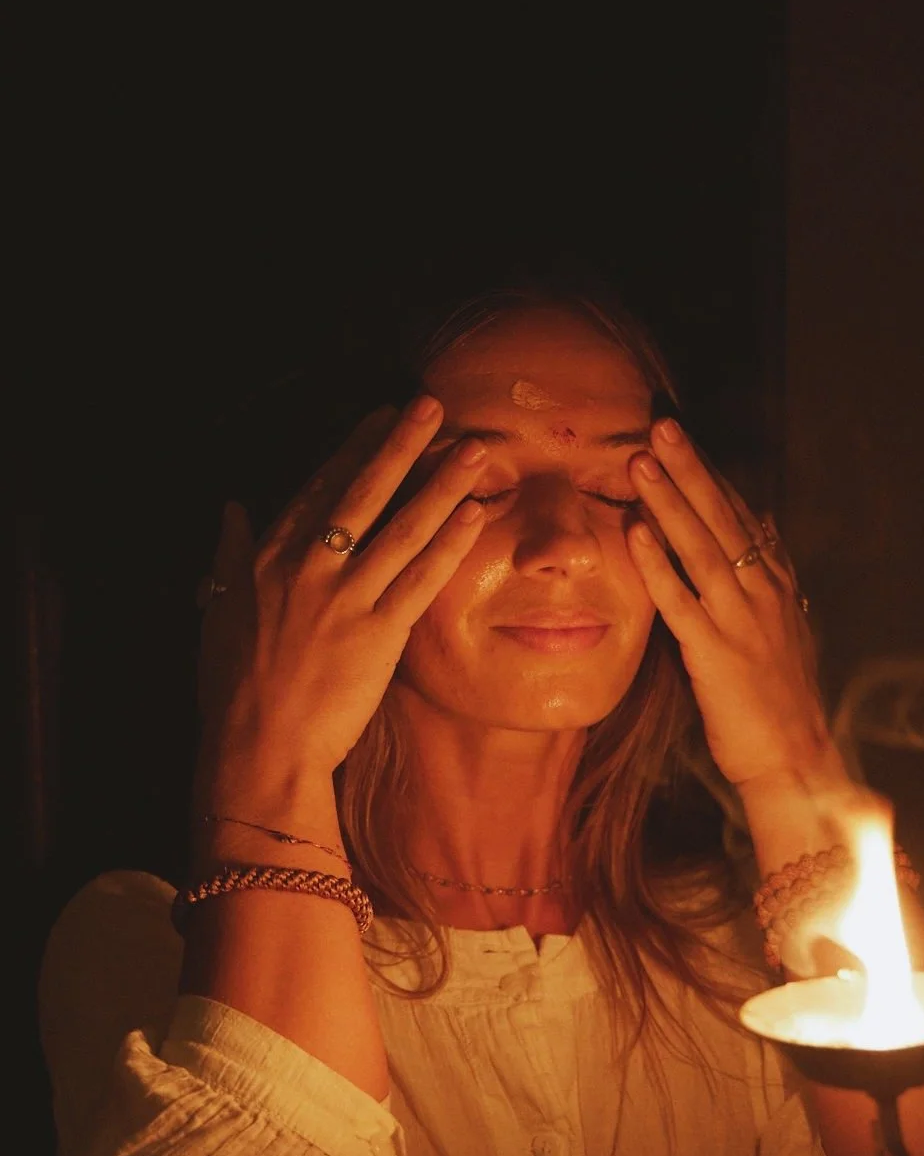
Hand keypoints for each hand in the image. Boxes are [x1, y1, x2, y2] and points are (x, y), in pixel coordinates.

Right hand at [197, 395, 487, 782]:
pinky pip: (422, 580)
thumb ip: (227, 555)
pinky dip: (450, 544)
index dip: (354, 448)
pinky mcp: (380, 635)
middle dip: (402, 444)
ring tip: (473, 450)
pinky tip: (475, 515)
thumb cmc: (232, 690)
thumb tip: (231, 509)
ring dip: (441, 484)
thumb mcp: (217, 611)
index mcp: (269, 559)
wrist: (259, 749)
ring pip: (403, 528)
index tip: (382, 414)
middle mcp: (309, 568)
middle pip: (364, 492)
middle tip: (433, 406)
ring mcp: (347, 599)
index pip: (319, 487)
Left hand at [626, 420, 842, 794]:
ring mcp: (739, 621)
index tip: (683, 439)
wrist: (796, 758)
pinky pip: (679, 601)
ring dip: (669, 501)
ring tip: (641, 461)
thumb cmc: (783, 702)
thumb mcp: (786, 629)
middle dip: (689, 468)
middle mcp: (761, 593)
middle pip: (722, 518)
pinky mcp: (714, 654)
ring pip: (700, 547)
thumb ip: (770, 579)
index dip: (712, 475)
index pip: (742, 516)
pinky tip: (636, 532)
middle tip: (660, 425)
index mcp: (776, 586)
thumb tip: (760, 530)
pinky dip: (657, 564)